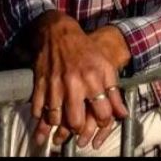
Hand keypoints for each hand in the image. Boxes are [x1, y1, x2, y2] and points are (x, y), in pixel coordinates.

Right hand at [30, 14, 127, 149]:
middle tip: (78, 126)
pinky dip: (41, 116)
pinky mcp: (39, 83)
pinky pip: (37, 109)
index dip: (103, 123)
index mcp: (93, 79)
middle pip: (75, 121)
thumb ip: (114, 93)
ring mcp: (54, 84)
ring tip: (62, 123)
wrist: (58, 32)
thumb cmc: (85, 50)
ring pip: (54, 119)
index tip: (100, 122)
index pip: (101, 114)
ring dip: (58, 124)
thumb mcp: (105, 67)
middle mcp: (74, 84)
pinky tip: (46, 115)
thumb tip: (122, 115)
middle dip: (77, 129)